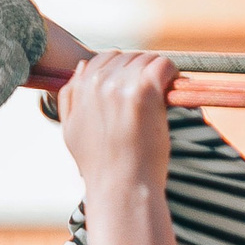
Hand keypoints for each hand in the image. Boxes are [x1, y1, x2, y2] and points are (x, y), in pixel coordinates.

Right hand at [56, 50, 177, 197]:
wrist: (122, 187)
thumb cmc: (101, 166)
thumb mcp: (72, 131)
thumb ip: (70, 98)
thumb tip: (81, 68)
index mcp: (80, 88)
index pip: (103, 60)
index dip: (122, 73)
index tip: (134, 90)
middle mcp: (97, 82)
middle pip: (127, 57)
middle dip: (141, 72)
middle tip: (152, 96)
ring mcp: (121, 84)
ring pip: (147, 59)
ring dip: (158, 74)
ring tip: (163, 97)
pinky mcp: (144, 90)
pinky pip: (163, 65)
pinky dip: (172, 74)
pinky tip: (174, 90)